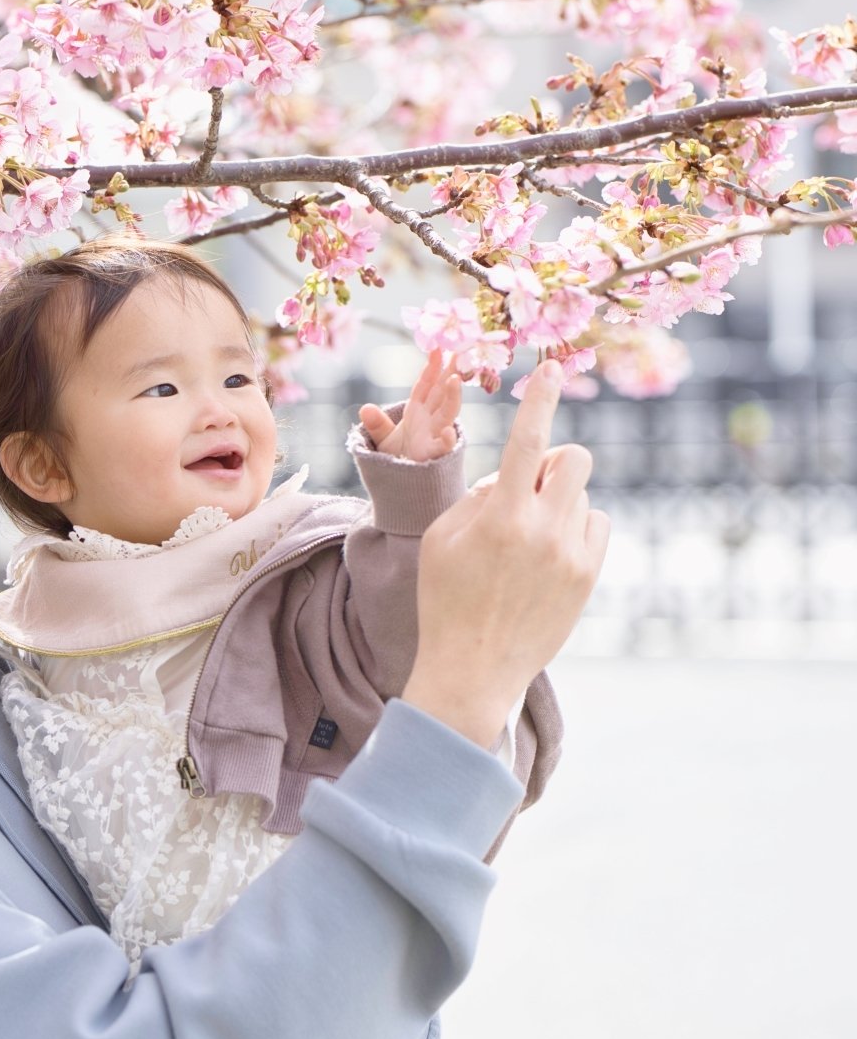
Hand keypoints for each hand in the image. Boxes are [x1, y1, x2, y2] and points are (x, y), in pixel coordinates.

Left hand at [359, 349, 461, 459]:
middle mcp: (430, 421)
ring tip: (455, 379)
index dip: (432, 367)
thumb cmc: (399, 459)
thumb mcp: (384, 439)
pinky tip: (448, 432)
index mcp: (418, 413)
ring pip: (447, 413)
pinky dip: (447, 440)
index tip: (437, 348)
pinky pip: (443, 447)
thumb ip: (377, 424)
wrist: (404, 485)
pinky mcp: (434, 456)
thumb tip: (365, 409)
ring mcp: (434, 436)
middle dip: (450, 373)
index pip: (426, 386)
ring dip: (452, 397)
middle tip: (459, 352)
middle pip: (442, 393)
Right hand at [402, 361, 608, 747]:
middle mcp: (542, 532)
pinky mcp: (587, 579)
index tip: (554, 369)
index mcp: (500, 516)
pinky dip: (577, 528)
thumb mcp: (442, 537)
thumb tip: (516, 477)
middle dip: (552, 461)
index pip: (527, 441)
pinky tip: (550, 553)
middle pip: (573, 459)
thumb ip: (480, 495)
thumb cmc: (445, 597)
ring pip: (583, 494)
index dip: (541, 399)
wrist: (472, 670)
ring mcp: (571, 557)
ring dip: (559, 499)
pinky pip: (596, 526)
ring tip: (529, 535)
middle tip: (526, 487)